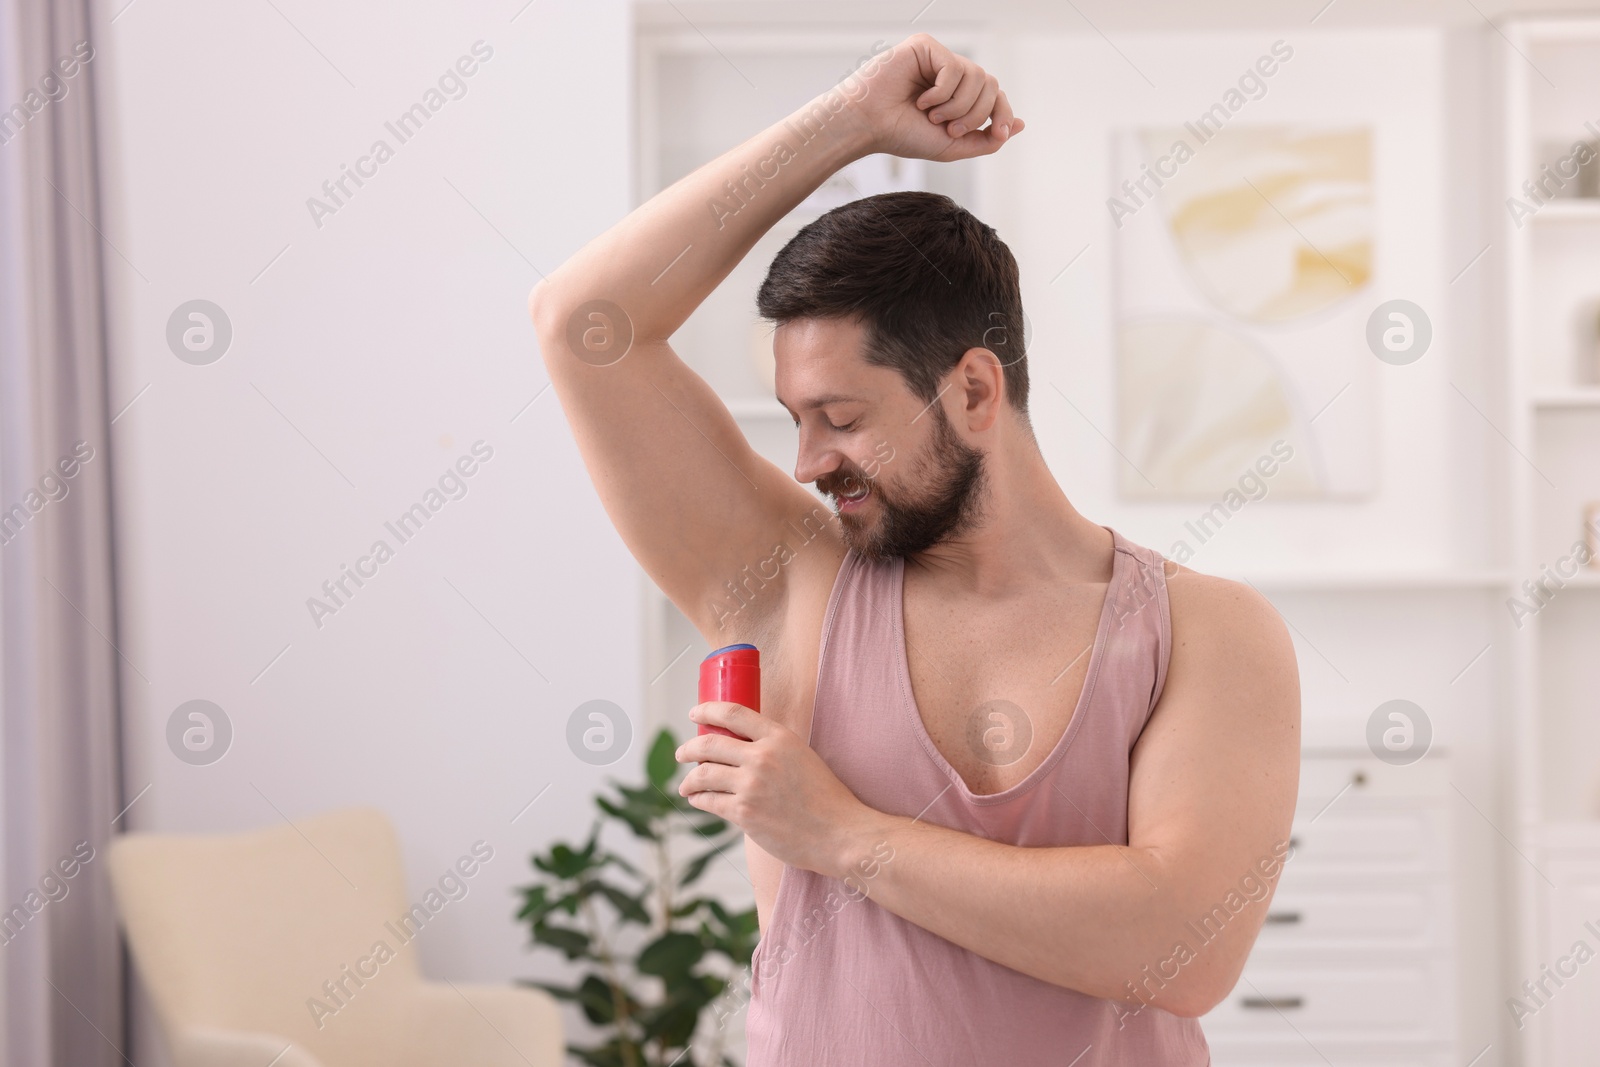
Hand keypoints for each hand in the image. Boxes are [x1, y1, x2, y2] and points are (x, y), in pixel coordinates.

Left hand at [675, 701, 873, 877]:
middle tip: (682, 753)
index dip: (708, 710)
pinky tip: (698, 800)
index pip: (734, 713)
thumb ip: (775, 749)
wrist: (840, 833)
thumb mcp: (803, 757)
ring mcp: (751, 785)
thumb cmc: (826, 798)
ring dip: (689, 779)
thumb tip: (744, 749)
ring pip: (704, 774)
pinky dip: (699, 799)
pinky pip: (709, 801)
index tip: (695, 713)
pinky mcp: (744, 813)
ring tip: (686, 785)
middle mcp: (762, 756)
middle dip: (689, 749)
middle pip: (709, 743)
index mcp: (779, 737)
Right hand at [840, 33, 1023, 162]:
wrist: (869, 127)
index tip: (998, 133)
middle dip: (976, 114)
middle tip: (949, 128)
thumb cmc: (902, 135)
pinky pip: (954, 68)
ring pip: (977, 77)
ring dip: (957, 106)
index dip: (1003, 113)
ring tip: (931, 115)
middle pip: (992, 85)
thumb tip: (1018, 126)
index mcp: (958, 95)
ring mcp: (939, 59)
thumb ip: (986, 139)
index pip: (996, 96)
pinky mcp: (926, 47)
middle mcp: (952, 74)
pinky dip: (941, 92)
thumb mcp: (952, 146)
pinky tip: (921, 99)